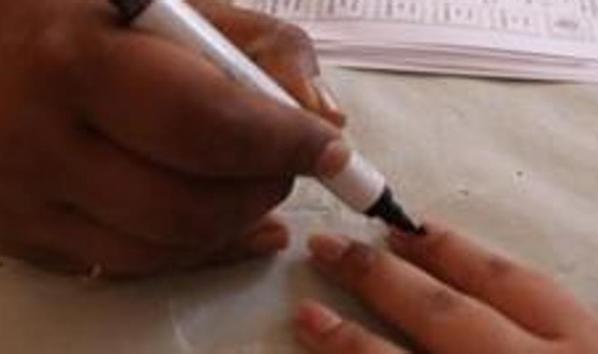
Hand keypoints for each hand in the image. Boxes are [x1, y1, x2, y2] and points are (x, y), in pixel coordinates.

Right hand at [0, 0, 344, 276]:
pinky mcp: (31, 238)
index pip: (206, 125)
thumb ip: (257, 45)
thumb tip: (325, 118)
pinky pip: (135, 265)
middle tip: (294, 161)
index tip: (331, 148)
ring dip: (239, 221)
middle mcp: (43, 145)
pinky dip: (202, 251)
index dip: (283, 143)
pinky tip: (238, 228)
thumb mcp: (166, 1)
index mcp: (78, 62)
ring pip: (167, 247)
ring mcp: (30, 204)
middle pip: (190, 205)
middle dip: (266, 188)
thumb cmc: (77, 17)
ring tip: (262, 184)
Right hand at [294, 222, 597, 353]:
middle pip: (446, 316)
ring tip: (405, 230)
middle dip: (380, 278)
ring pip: (510, 285)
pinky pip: (570, 294)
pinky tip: (489, 256)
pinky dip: (516, 269)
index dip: (350, 346)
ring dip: (446, 253)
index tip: (308, 316)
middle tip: (332, 246)